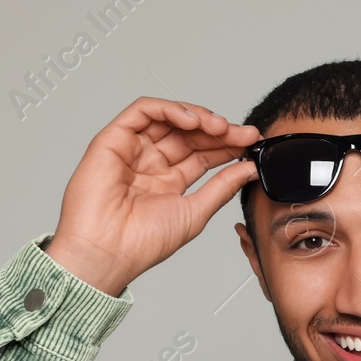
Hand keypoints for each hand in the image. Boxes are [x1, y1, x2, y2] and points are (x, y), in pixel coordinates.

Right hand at [45, 96, 261, 295]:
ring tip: (220, 127)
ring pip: (169, 118)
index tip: (252, 143)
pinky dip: (169, 109)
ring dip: (198, 117)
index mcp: (169, 182)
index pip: (203, 154)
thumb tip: (249, 169)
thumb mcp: (195, 211)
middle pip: (190, 135)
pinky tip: (192, 120)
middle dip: (219, 130)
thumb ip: (222, 187)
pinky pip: (143, 111)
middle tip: (244, 133)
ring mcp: (132, 150)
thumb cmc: (142, 242)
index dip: (227, 145)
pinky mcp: (113, 139)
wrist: (108, 251)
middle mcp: (150, 163)